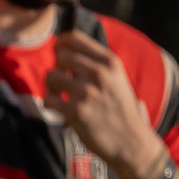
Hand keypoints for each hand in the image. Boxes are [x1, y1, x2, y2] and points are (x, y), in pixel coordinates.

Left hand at [44, 31, 168, 178]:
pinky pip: (48, 99)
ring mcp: (86, 92)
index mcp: (109, 62)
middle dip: (58, 68)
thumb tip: (61, 47)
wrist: (130, 140)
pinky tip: (61, 111)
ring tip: (64, 98)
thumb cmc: (118, 108)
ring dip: (52, 88)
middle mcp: (99, 73)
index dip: (60, 44)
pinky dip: (50, 105)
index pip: (74, 38)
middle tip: (65, 83)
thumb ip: (94, 62)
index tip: (60, 55)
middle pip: (60, 55)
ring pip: (50, 76)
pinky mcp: (75, 111)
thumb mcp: (116, 78)